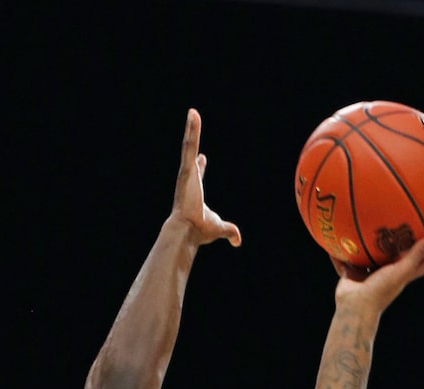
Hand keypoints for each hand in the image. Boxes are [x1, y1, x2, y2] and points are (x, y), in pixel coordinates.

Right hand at [171, 109, 240, 248]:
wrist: (188, 231)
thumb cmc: (200, 231)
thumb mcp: (219, 228)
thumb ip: (229, 231)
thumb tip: (237, 240)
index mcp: (195, 190)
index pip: (197, 174)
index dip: (200, 166)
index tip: (202, 157)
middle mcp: (189, 179)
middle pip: (191, 154)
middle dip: (193, 139)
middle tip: (193, 123)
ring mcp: (186, 172)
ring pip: (188, 145)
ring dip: (191, 128)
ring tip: (193, 112)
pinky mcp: (186, 169)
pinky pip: (189, 146)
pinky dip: (191, 131)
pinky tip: (193, 115)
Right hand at [332, 234, 423, 313]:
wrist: (354, 308)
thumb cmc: (380, 291)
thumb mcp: (401, 271)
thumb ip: (417, 255)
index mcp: (400, 276)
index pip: (420, 263)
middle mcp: (385, 275)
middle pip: (395, 257)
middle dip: (399, 243)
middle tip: (403, 225)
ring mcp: (368, 276)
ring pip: (369, 256)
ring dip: (368, 244)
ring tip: (368, 225)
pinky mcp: (351, 276)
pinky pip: (345, 260)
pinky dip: (340, 252)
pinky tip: (335, 237)